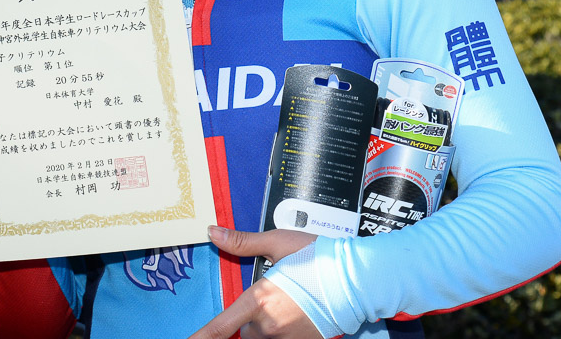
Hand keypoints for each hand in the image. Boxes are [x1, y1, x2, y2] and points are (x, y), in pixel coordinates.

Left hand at [188, 227, 319, 338]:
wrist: (358, 280)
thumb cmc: (318, 258)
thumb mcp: (277, 243)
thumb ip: (241, 242)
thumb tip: (212, 232)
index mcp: (259, 299)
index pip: (221, 326)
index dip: (202, 337)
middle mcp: (270, 325)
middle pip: (244, 333)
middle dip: (248, 321)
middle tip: (267, 300)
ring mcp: (288, 338)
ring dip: (264, 328)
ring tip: (283, 306)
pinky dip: (283, 332)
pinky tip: (295, 316)